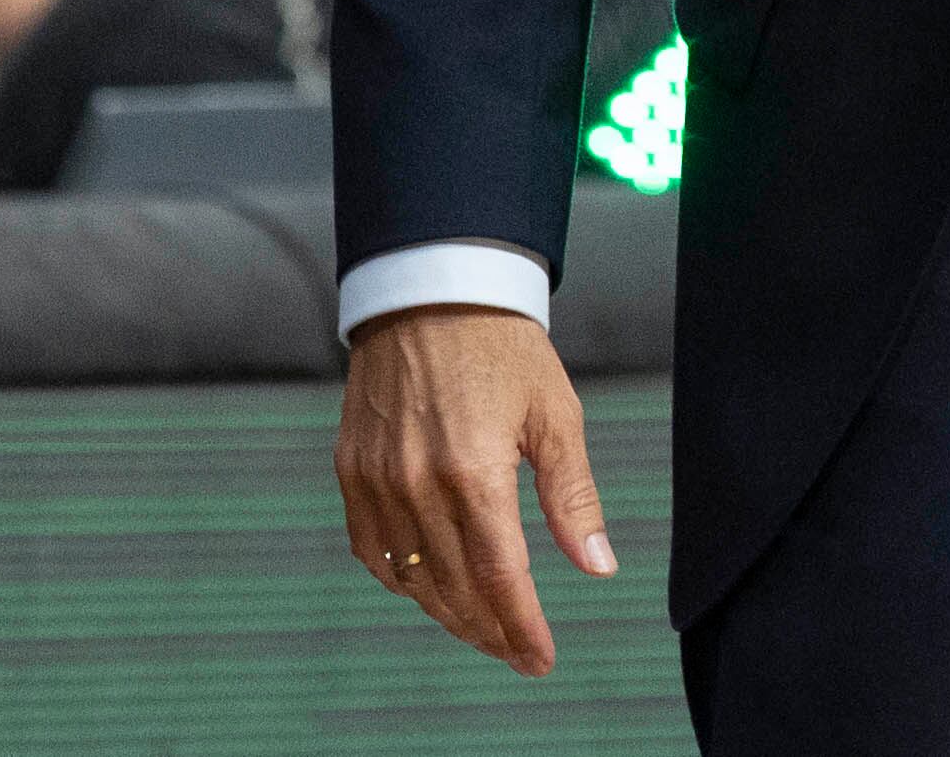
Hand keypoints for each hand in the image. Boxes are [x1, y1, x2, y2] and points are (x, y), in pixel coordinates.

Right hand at [339, 306, 617, 675]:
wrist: (432, 290)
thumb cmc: (504, 346)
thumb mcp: (555, 414)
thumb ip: (573, 497)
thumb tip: (598, 567)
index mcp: (475, 471)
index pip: (501, 578)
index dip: (522, 627)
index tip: (542, 658)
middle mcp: (418, 483)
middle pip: (455, 589)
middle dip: (491, 631)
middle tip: (520, 652)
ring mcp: (377, 479)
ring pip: (412, 579)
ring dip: (449, 613)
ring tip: (485, 628)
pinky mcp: (351, 470)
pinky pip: (372, 550)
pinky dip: (402, 580)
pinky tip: (430, 589)